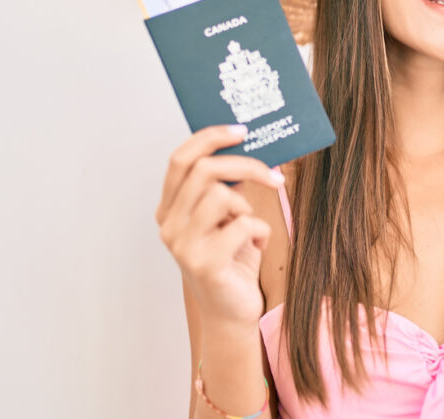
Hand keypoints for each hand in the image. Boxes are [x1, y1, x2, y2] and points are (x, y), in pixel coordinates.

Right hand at [155, 125, 281, 325]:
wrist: (232, 313)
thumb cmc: (232, 260)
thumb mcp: (226, 217)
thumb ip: (225, 186)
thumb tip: (248, 146)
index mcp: (170, 208)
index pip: (180, 159)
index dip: (209, 137)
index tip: (241, 131)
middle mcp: (169, 225)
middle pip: (204, 170)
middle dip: (246, 166)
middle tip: (274, 176)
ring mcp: (182, 246)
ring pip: (222, 195)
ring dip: (248, 208)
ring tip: (249, 228)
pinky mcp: (205, 264)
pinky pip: (242, 225)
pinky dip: (260, 233)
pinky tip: (257, 248)